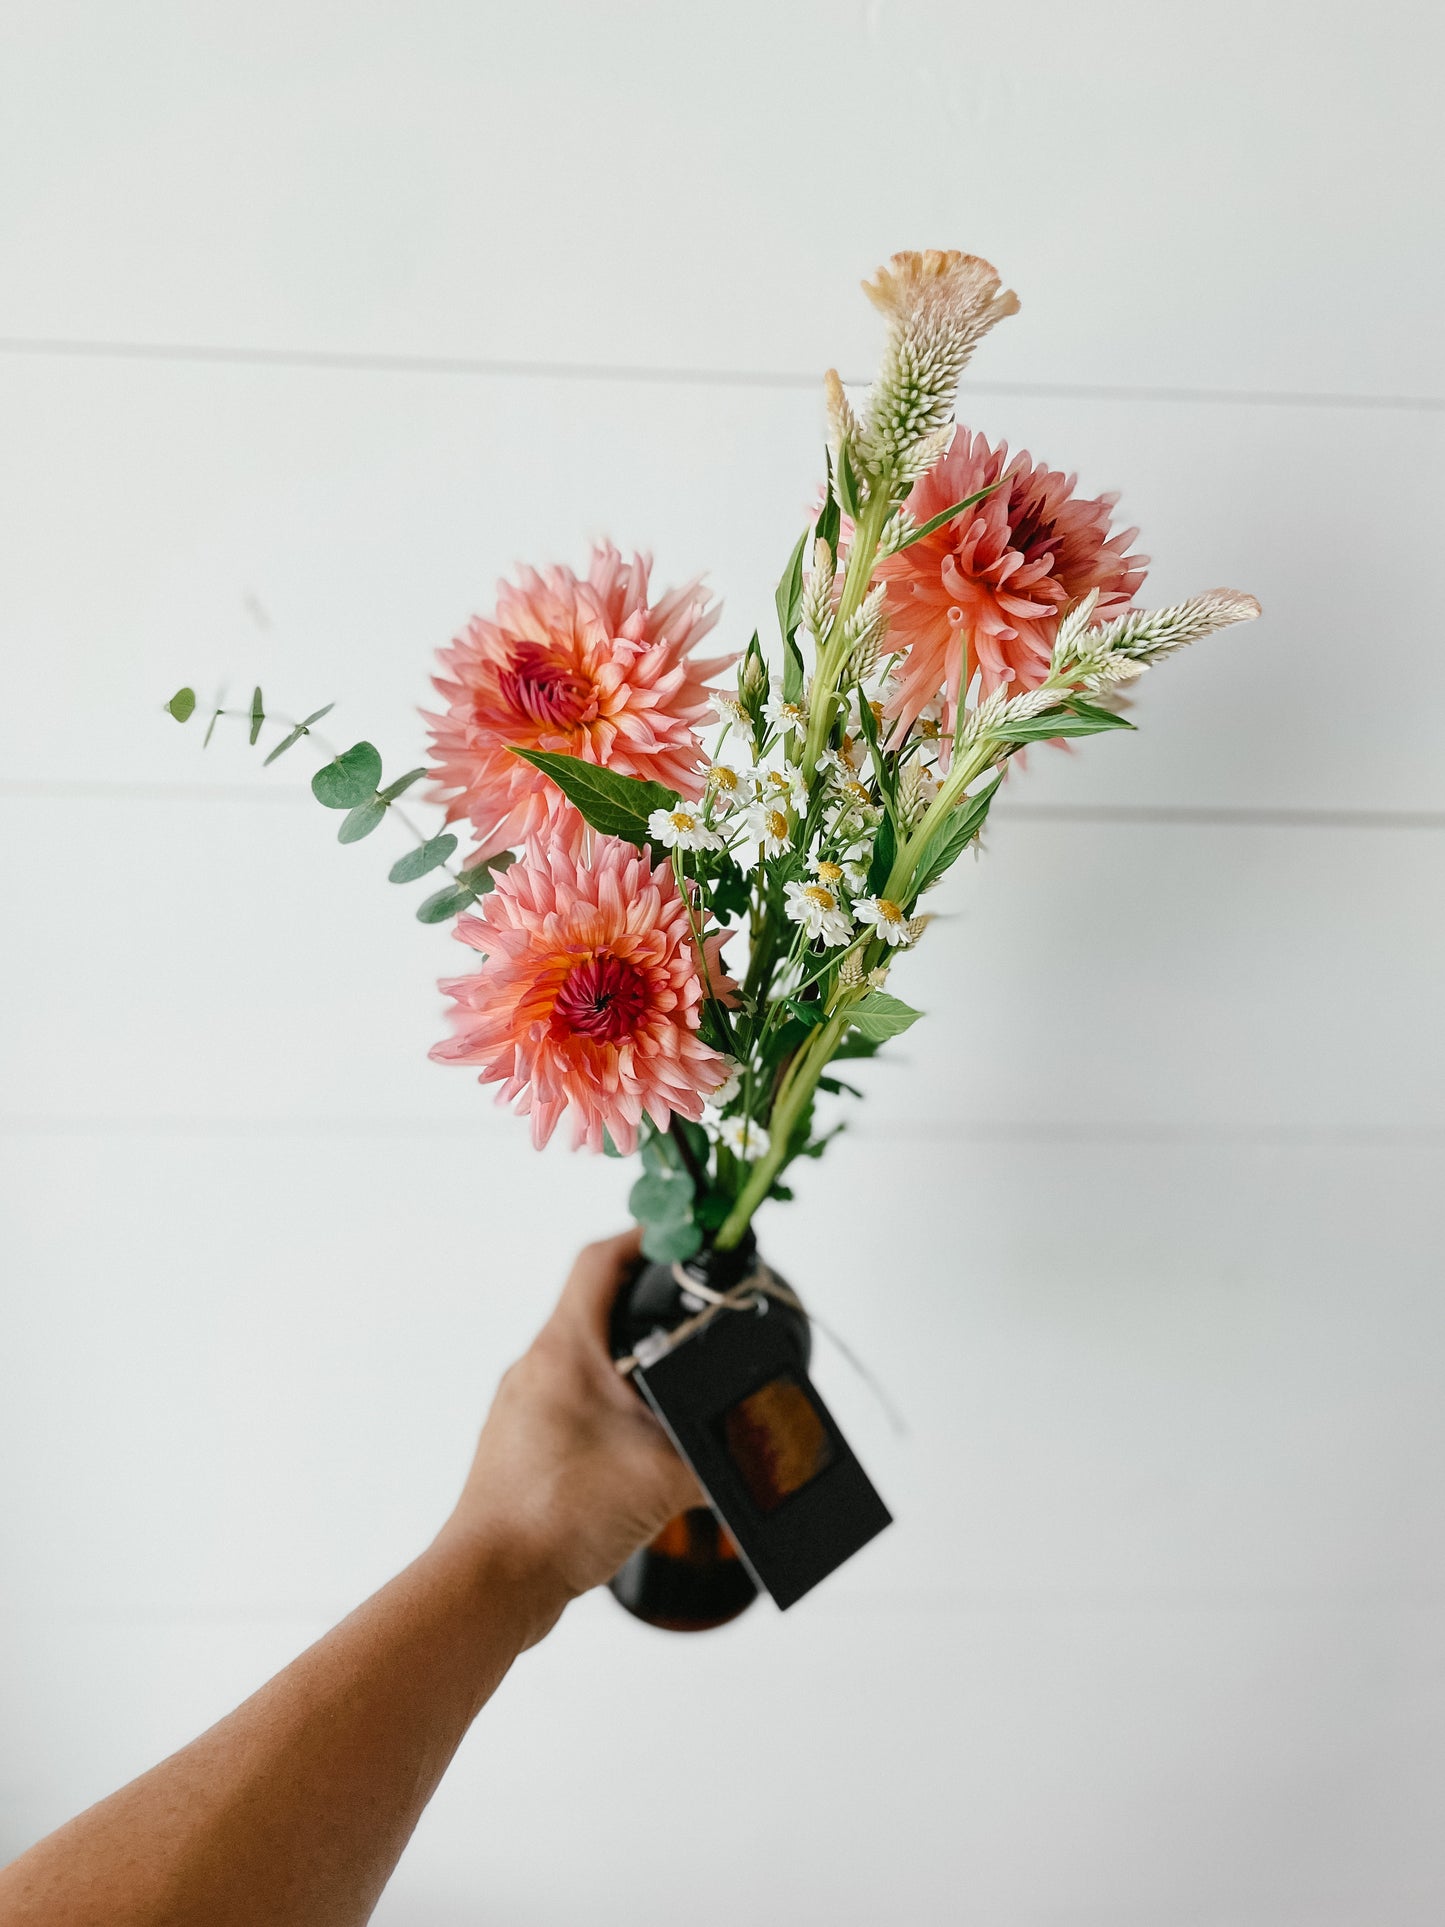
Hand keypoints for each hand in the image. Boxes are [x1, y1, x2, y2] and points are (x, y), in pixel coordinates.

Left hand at [436, 1229, 700, 1643]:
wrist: (492, 1583)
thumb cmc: (554, 1516)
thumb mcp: (662, 1476)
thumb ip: (718, 1457)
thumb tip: (756, 1455)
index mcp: (564, 1351)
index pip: (600, 1262)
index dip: (643, 1238)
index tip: (679, 1236)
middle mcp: (537, 1370)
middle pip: (593, 1311)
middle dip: (644, 1307)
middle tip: (690, 1311)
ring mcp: (524, 1411)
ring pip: (584, 1365)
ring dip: (629, 1368)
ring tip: (676, 1387)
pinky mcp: (524, 1452)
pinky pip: (573, 1410)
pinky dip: (611, 1414)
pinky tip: (640, 1449)